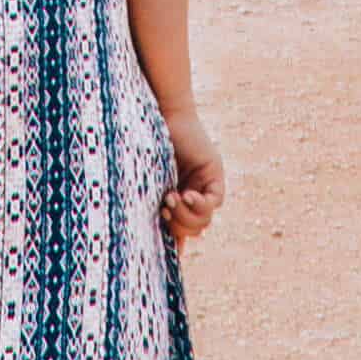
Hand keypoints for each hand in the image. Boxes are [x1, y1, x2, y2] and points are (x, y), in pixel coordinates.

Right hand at [159, 105, 225, 252]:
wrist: (163, 116)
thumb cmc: (147, 143)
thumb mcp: (150, 180)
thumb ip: (153, 204)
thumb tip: (145, 237)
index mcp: (176, 198)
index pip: (181, 231)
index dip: (174, 242)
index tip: (160, 243)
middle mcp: (193, 194)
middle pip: (194, 229)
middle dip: (178, 225)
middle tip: (164, 208)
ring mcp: (205, 185)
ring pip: (204, 219)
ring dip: (186, 215)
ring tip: (171, 198)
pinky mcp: (214, 175)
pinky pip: (214, 201)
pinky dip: (199, 203)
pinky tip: (186, 193)